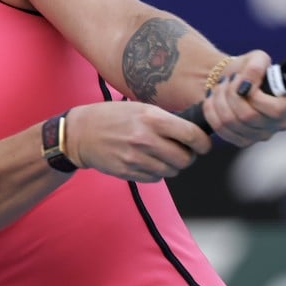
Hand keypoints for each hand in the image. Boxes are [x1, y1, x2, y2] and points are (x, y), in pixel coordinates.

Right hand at [64, 102, 211, 182]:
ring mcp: (136, 158)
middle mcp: (146, 139)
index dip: (203, 143)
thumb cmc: (113, 116)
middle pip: (185, 158)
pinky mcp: (129, 173)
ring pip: (171, 171)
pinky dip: (157, 172)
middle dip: (188, 156)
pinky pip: (156, 178)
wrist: (82, 133)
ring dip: (173, 165)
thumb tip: (193, 132)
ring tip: (163, 155)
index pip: (191, 135)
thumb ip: (166, 119)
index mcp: (152, 118)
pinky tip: (149, 161)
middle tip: (184, 151)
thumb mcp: (141, 108)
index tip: (204, 145)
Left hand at [202, 50, 285, 146]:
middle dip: (231, 94)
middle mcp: (280, 123)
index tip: (244, 82)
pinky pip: (222, 129)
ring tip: (219, 86)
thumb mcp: (257, 58)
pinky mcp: (244, 141)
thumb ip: (257, 67)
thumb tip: (247, 84)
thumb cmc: (249, 70)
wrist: (233, 81)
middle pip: (249, 116)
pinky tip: (214, 99)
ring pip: (232, 122)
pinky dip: (212, 111)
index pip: (277, 110)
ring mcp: (262, 135)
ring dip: (220, 100)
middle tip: (227, 80)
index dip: (256, 97)